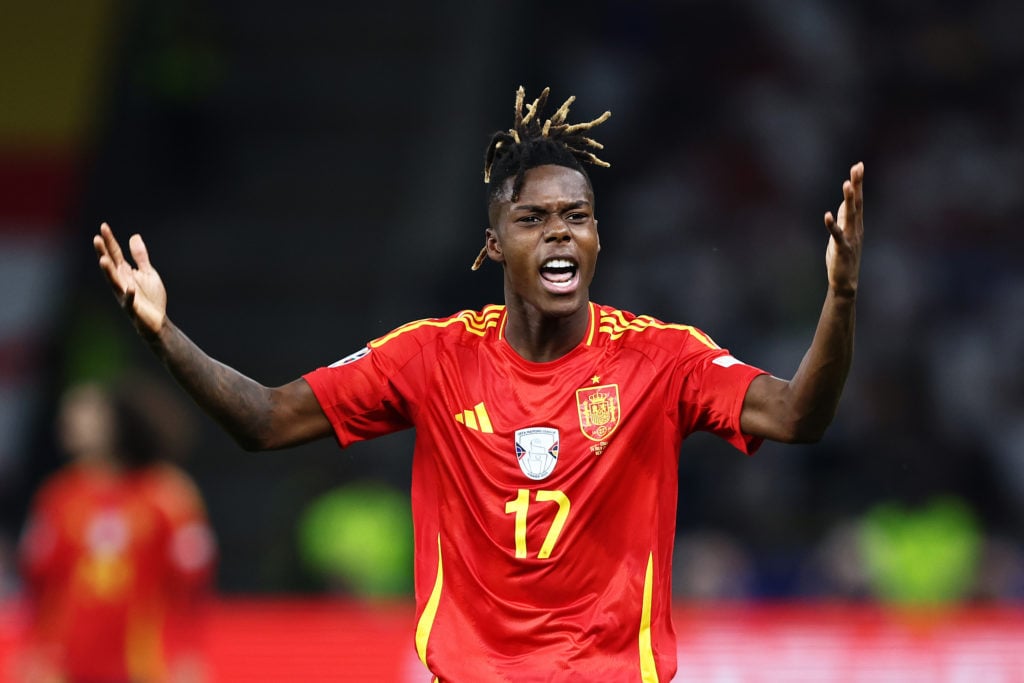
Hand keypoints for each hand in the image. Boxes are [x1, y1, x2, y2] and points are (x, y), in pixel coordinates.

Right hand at [93, 222, 167, 334]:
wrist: (158, 322)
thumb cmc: (151, 298)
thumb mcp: (148, 273)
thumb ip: (140, 257)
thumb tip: (134, 236)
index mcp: (125, 273)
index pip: (115, 254)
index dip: (110, 241)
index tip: (103, 226)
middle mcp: (121, 282)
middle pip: (111, 266)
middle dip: (104, 253)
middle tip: (97, 239)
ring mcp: (125, 296)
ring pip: (114, 282)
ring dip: (108, 272)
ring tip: (103, 260)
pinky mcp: (133, 309)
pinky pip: (130, 301)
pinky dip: (129, 295)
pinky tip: (130, 288)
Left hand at [823, 162, 863, 297]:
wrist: (846, 283)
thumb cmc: (843, 258)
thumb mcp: (843, 234)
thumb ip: (844, 218)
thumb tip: (843, 202)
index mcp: (856, 224)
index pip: (857, 200)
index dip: (858, 183)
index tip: (858, 165)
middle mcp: (856, 228)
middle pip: (857, 203)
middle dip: (857, 185)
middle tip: (858, 167)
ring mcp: (850, 238)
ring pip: (850, 216)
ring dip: (848, 200)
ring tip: (847, 184)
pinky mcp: (841, 249)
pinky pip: (836, 235)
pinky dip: (832, 225)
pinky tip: (827, 215)